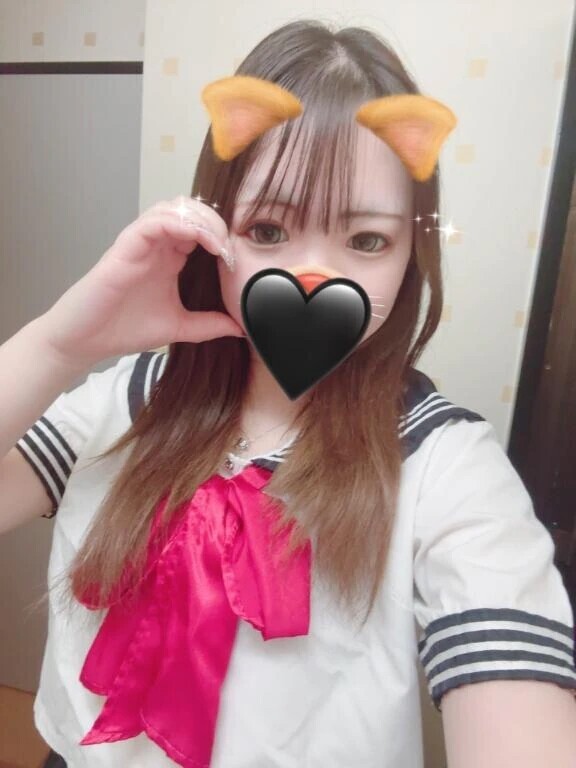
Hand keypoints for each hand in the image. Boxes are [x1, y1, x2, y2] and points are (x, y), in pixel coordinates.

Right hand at [39, 196, 243, 367]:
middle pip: (191, 210)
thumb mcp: (178, 327)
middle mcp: (157, 245)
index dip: (223, 236)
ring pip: (173, 208)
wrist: (88, 340)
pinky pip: (153, 222)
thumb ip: (208, 325)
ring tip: (218, 243)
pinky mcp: (125, 247)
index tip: (238, 260)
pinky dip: (179, 224)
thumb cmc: (125, 328)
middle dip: (216, 222)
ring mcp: (141, 243)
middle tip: (231, 247)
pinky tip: (198, 240)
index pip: (202, 228)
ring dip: (201, 220)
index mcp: (171, 257)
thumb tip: (240, 329)